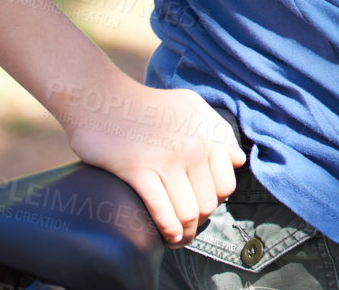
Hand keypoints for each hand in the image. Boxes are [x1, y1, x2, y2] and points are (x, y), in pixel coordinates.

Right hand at [53, 75, 245, 244]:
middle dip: (199, 221)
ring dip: (184, 233)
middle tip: (186, 226)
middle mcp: (193, 148)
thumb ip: (217, 130)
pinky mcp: (138, 171)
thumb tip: (237, 160)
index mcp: (208, 134)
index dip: (214, 201)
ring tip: (177, 238)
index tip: (201, 207)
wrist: (101, 99)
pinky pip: (162, 211)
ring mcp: (167, 160)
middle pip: (208, 203)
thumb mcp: (190, 106)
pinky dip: (167, 231)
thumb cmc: (146, 105)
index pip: (226, 184)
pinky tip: (165, 237)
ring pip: (188, 212)